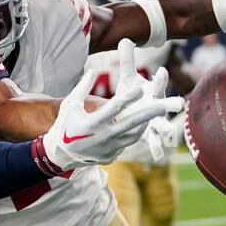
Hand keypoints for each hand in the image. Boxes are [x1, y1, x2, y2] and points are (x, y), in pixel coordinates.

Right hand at [36, 62, 180, 172]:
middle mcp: (104, 136)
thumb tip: (92, 70)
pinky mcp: (111, 155)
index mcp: (93, 123)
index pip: (115, 108)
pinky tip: (144, 124)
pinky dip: (136, 133)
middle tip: (165, 104)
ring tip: (158, 112)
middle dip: (150, 113)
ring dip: (147, 123)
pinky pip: (127, 143)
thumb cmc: (64, 126)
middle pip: (132, 122)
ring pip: (134, 135)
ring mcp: (109, 148)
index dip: (129, 98)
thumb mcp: (70, 105)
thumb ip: (82, 88)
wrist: (60, 154)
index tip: (141, 89)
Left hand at [112, 39, 185, 163]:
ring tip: (171, 137)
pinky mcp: (149, 134)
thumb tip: (125, 38)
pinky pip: (154, 141)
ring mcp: (155, 121)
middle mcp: (157, 105)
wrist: (132, 114)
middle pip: (166, 103)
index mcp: (152, 91)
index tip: (161, 71)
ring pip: (163, 125)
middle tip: (180, 103)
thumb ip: (128, 60)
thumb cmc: (133, 94)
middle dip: (172, 103)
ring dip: (167, 131)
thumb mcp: (128, 78)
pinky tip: (158, 156)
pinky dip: (156, 148)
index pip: (157, 82)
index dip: (160, 77)